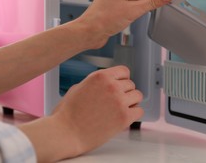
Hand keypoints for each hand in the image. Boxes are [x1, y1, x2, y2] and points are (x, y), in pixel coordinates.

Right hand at [18, 66, 142, 160]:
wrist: (66, 133)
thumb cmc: (68, 113)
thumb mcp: (79, 87)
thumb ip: (96, 83)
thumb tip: (106, 84)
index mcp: (100, 76)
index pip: (124, 71)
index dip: (122, 79)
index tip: (120, 86)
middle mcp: (112, 86)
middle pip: (131, 84)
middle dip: (125, 93)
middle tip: (116, 102)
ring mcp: (119, 101)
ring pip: (138, 96)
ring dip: (131, 102)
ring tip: (120, 109)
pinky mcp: (124, 117)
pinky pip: (139, 111)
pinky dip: (133, 114)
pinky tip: (124, 117)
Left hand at [77, 0, 172, 48]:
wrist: (89, 33)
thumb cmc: (102, 20)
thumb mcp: (132, 11)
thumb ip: (151, 2)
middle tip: (165, 1)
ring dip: (148, 1)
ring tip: (155, 9)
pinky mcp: (119, 6)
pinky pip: (135, 2)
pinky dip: (142, 7)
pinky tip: (145, 13)